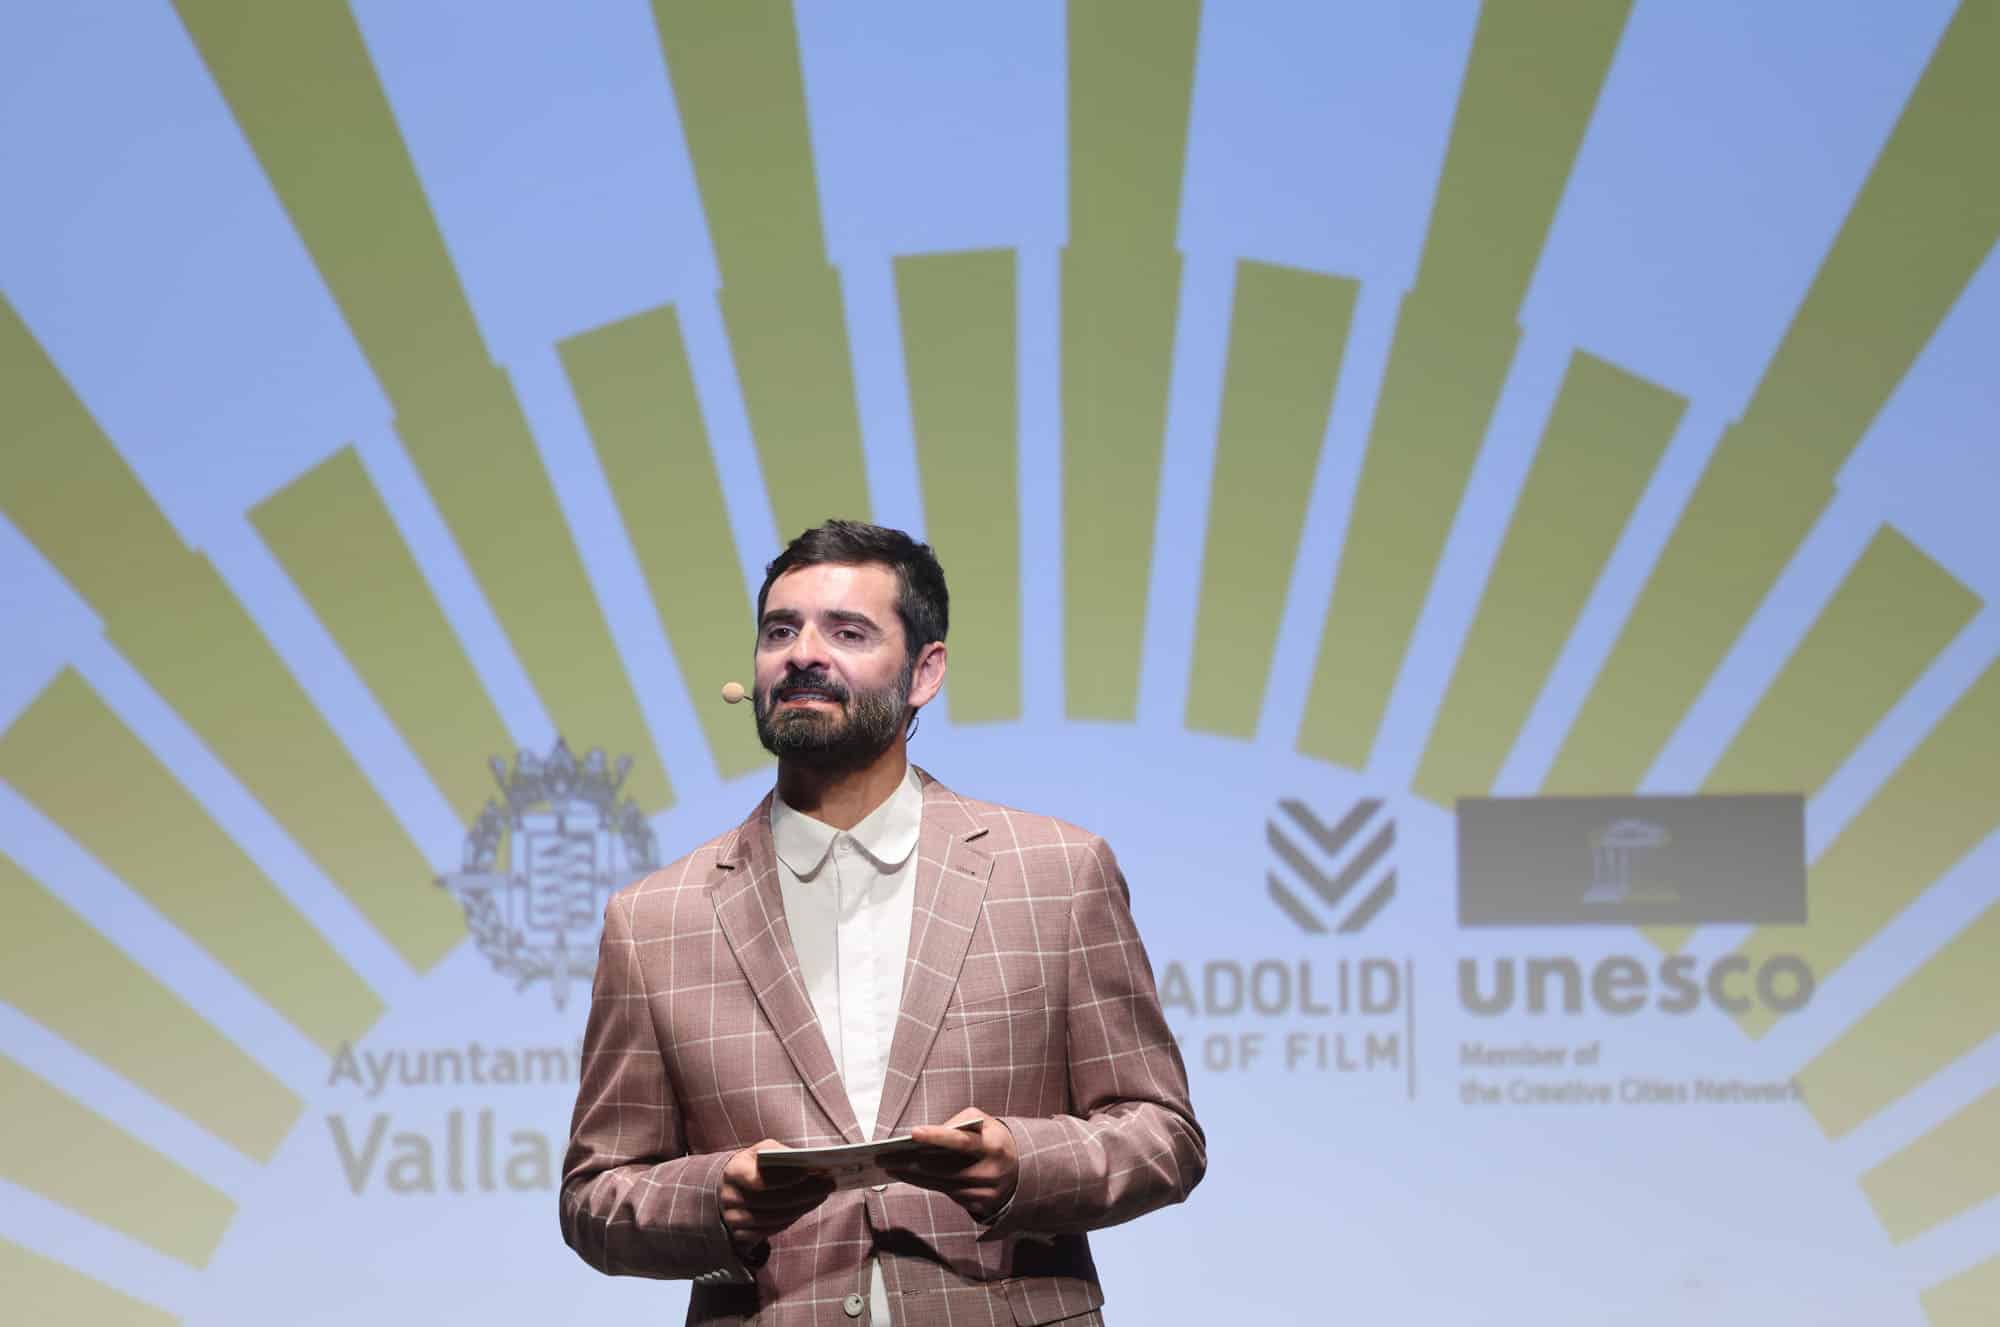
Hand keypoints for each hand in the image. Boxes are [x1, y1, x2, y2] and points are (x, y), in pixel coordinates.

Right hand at [718, 1140, 834, 1258]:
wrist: (730, 1188)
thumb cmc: (753, 1165)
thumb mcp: (760, 1152)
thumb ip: (779, 1153)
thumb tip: (807, 1162)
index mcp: (733, 1171)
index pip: (758, 1179)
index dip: (784, 1178)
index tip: (809, 1172)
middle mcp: (729, 1197)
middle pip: (771, 1201)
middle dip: (803, 1193)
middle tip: (828, 1185)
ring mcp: (733, 1219)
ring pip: (773, 1219)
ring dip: (802, 1207)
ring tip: (822, 1195)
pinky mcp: (740, 1235)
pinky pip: (770, 1231)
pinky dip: (790, 1220)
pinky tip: (804, 1208)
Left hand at [880, 1107, 1017, 1220]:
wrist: (1022, 1169)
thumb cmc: (994, 1139)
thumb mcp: (985, 1122)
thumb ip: (960, 1122)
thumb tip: (931, 1134)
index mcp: (993, 1145)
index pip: (961, 1141)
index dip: (937, 1137)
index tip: (913, 1133)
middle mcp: (990, 1171)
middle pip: (944, 1169)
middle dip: (912, 1163)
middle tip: (885, 1157)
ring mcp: (985, 1192)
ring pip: (941, 1184)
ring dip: (913, 1177)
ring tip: (890, 1167)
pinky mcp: (980, 1205)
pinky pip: (948, 1194)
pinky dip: (928, 1185)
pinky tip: (910, 1177)